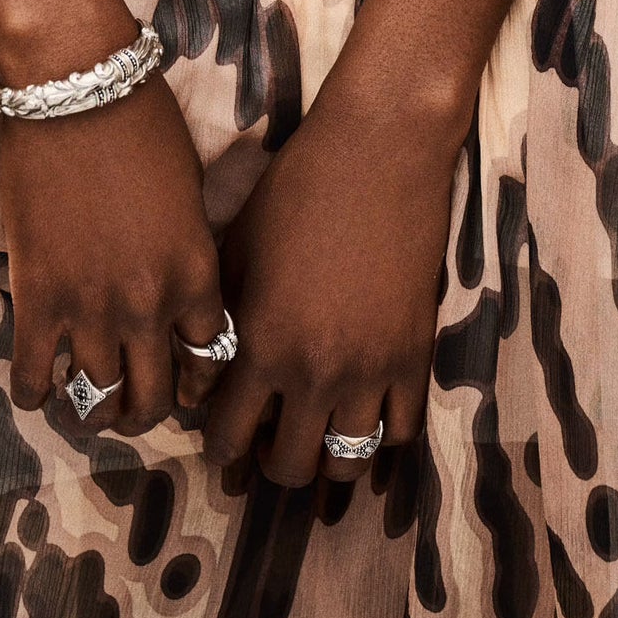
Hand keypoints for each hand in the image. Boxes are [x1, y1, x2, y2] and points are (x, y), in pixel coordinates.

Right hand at [0, 74, 224, 434]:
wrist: (76, 87)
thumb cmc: (140, 119)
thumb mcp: (189, 189)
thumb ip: (187, 249)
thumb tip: (177, 284)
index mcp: (196, 274)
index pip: (211, 361)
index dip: (197, 380)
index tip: (182, 380)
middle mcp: (150, 304)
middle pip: (155, 398)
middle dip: (145, 410)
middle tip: (131, 404)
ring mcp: (91, 307)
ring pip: (96, 402)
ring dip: (92, 412)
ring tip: (83, 404)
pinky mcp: (36, 299)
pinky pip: (34, 378)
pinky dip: (34, 393)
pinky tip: (37, 385)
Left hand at [200, 78, 460, 485]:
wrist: (379, 151)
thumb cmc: (297, 187)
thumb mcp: (238, 249)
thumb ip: (221, 320)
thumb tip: (203, 374)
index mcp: (261, 344)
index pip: (229, 435)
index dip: (221, 447)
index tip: (223, 438)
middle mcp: (314, 372)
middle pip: (287, 466)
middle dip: (269, 462)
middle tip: (268, 441)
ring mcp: (370, 370)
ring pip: (347, 463)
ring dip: (326, 460)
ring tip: (317, 434)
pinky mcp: (415, 355)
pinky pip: (401, 433)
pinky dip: (381, 435)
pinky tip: (364, 414)